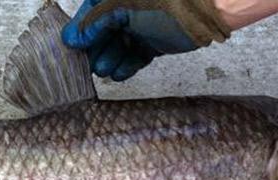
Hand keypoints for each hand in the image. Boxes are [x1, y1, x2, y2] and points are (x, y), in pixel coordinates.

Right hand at [61, 0, 230, 80]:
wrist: (205, 12)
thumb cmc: (164, 1)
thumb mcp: (121, 8)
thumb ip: (95, 23)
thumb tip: (72, 39)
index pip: (90, 13)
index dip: (80, 31)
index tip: (72, 47)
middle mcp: (127, 8)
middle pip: (102, 33)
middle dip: (95, 50)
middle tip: (87, 65)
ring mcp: (141, 26)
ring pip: (118, 46)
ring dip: (109, 60)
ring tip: (105, 70)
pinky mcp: (154, 43)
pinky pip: (135, 56)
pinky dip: (127, 66)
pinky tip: (119, 74)